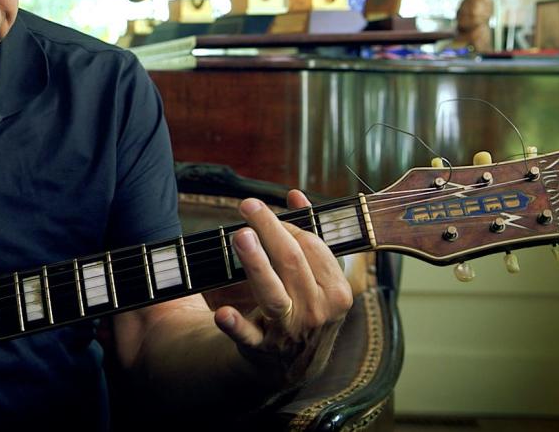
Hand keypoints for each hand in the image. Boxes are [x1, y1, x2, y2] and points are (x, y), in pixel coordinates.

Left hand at [213, 190, 352, 384]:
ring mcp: (290, 330)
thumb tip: (295, 194)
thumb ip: (308, 233)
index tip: (264, 214)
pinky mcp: (262, 347)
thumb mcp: (317, 275)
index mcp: (336, 291)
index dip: (286, 225)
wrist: (293, 364)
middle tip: (248, 205)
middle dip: (269, 229)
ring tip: (241, 236)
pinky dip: (235, 326)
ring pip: (273, 293)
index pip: (311, 246)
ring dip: (256, 264)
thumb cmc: (305, 307)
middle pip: (291, 261)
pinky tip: (222, 314)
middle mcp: (317, 310)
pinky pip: (247, 336)